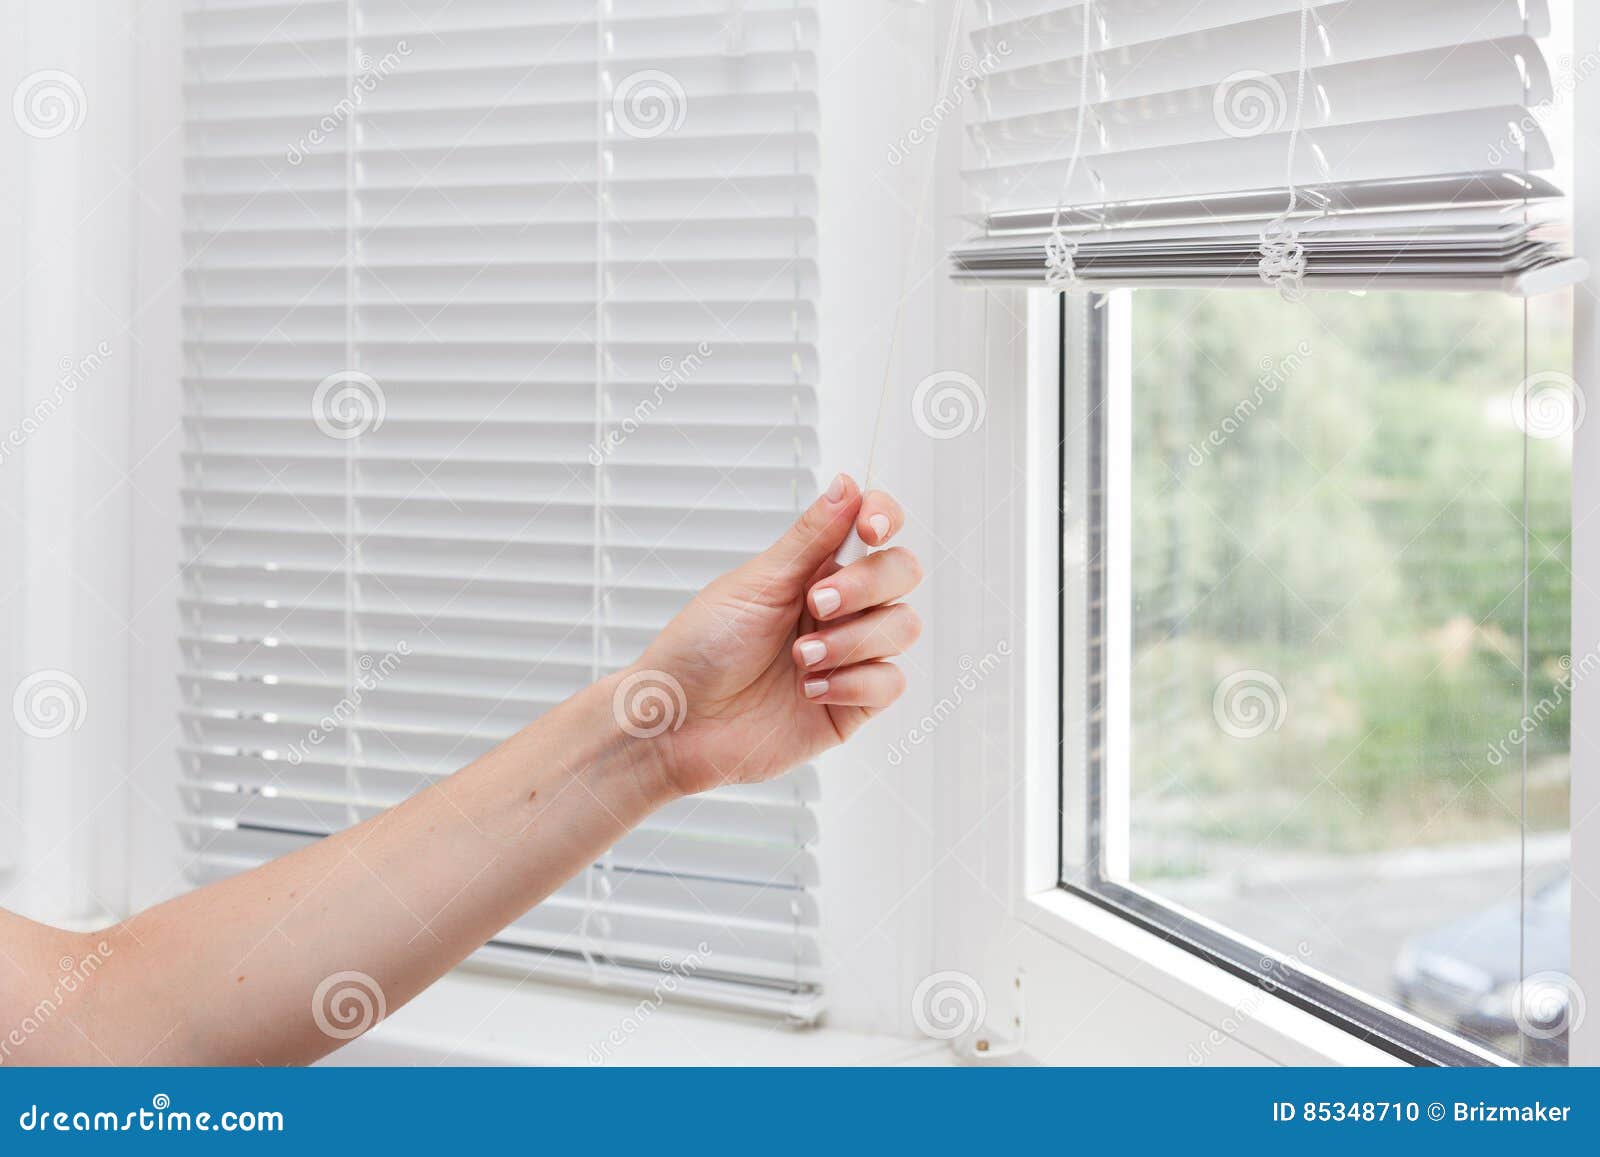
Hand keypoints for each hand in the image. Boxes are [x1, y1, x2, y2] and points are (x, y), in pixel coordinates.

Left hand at [620, 474, 921, 796]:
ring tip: (801, 658)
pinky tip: (810, 690)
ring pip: (903, 626)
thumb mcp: (755, 583)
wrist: (678, 723)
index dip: (884, 517)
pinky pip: (890, 682)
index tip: (869, 529)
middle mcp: (840, 608)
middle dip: (867, 584)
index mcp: (814, 568)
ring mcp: (850, 655)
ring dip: (852, 640)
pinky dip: (853, 683)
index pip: (875, 528)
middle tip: (817, 603)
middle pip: (902, 572)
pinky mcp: (852, 704)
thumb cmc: (701, 649)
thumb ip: (809, 538)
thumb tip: (848, 485)